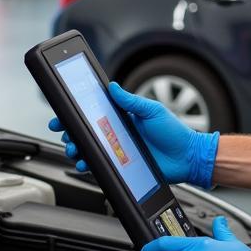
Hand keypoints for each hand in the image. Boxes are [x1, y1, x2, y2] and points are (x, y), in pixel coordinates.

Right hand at [48, 81, 218, 187]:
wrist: (187, 158)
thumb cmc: (174, 133)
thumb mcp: (152, 112)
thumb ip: (132, 101)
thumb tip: (113, 86)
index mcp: (124, 117)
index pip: (95, 112)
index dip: (77, 113)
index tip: (63, 113)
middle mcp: (118, 133)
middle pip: (86, 131)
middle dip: (70, 131)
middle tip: (63, 132)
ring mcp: (118, 149)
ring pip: (89, 148)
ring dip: (76, 147)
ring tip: (73, 147)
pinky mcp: (121, 164)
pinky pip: (100, 164)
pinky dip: (88, 163)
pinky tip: (84, 162)